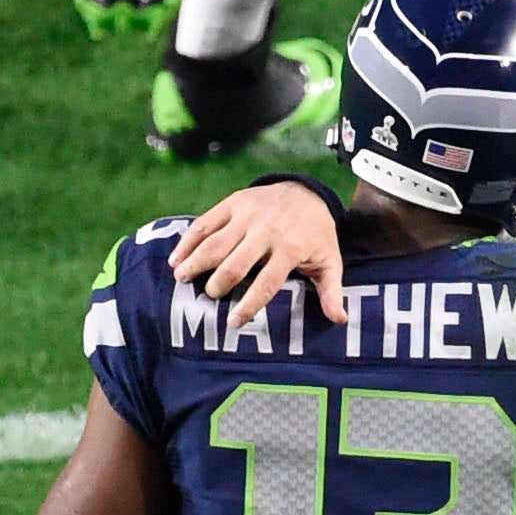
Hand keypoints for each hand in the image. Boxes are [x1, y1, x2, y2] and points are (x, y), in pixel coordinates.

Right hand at [169, 185, 346, 328]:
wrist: (306, 192)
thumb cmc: (316, 236)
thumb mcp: (330, 262)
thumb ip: (332, 291)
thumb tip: (339, 320)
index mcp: (289, 249)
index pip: (266, 283)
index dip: (249, 305)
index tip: (234, 322)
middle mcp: (266, 232)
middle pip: (235, 263)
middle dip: (218, 283)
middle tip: (208, 298)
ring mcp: (247, 215)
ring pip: (216, 242)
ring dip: (196, 262)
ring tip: (182, 279)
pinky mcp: (234, 202)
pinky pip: (207, 222)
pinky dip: (189, 240)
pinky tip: (176, 258)